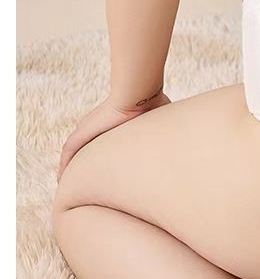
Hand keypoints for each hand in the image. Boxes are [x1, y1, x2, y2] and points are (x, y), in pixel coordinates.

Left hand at [56, 90, 170, 182]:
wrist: (140, 94)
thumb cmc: (152, 102)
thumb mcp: (158, 120)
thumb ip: (160, 129)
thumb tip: (178, 135)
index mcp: (114, 124)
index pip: (103, 143)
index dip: (102, 156)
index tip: (105, 170)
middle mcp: (98, 126)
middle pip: (85, 149)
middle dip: (84, 164)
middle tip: (83, 182)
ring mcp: (89, 128)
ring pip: (74, 152)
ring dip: (70, 167)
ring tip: (68, 184)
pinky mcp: (83, 132)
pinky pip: (69, 151)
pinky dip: (65, 165)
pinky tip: (62, 179)